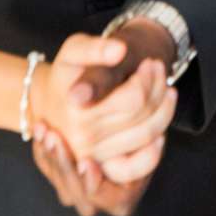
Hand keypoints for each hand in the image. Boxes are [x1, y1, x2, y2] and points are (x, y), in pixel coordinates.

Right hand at [29, 30, 173, 201]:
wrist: (49, 102)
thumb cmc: (66, 74)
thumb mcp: (73, 49)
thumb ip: (95, 48)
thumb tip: (120, 49)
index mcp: (77, 108)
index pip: (133, 98)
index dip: (148, 79)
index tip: (149, 63)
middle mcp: (84, 137)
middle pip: (143, 116)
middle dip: (158, 88)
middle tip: (158, 70)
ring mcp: (94, 155)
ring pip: (147, 136)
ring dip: (165, 111)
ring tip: (165, 90)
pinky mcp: (102, 166)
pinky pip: (134, 167)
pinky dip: (153, 152)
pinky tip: (160, 132)